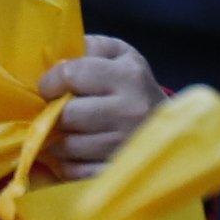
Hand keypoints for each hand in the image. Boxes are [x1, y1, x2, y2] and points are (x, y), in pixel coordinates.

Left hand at [39, 36, 161, 177]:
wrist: (170, 129)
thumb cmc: (134, 87)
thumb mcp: (121, 55)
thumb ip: (90, 47)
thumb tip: (55, 58)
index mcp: (128, 76)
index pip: (71, 75)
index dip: (50, 81)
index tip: (49, 87)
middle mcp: (129, 111)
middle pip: (66, 114)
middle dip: (51, 114)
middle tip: (53, 112)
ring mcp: (124, 146)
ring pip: (67, 146)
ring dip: (56, 140)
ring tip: (63, 132)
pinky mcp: (117, 172)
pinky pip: (74, 172)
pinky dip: (66, 164)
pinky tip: (73, 153)